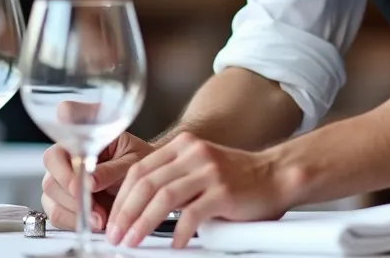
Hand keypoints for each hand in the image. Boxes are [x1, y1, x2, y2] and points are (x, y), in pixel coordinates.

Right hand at [40, 131, 154, 230]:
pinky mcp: (63, 205)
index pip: (54, 156)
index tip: (85, 185)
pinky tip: (95, 222)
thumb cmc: (137, 161)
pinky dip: (75, 223)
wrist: (145, 177)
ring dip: (76, 213)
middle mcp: (63, 163)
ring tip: (101, 218)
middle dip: (75, 199)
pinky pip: (58, 217)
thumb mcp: (131, 161)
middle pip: (51, 182)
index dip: (64, 172)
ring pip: (52, 202)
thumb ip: (110, 170)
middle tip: (98, 209)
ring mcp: (60, 185)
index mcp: (78, 144)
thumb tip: (89, 181)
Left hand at [106, 132, 293, 248]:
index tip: (113, 219)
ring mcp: (209, 171)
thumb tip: (138, 206)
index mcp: (183, 146)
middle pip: (146, 183)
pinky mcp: (224, 191)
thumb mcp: (200, 168)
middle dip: (125, 213)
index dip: (121, 197)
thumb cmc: (238, 177)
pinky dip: (178, 232)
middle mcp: (194, 154)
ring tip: (133, 241)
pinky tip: (174, 243)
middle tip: (117, 234)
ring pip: (163, 197)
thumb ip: (173, 178)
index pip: (139, 169)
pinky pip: (192, 214)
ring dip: (142, 223)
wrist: (277, 175)